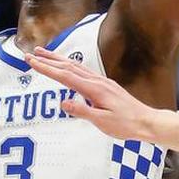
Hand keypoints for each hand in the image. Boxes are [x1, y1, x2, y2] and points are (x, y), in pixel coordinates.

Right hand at [24, 46, 157, 139]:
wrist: (147, 122)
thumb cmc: (126, 125)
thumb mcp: (103, 122)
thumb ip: (83, 112)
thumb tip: (63, 103)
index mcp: (94, 89)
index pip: (65, 76)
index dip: (47, 68)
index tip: (32, 62)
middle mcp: (97, 82)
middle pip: (68, 67)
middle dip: (48, 59)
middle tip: (31, 54)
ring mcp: (102, 82)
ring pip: (76, 67)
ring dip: (59, 60)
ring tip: (44, 54)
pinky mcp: (106, 85)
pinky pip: (84, 71)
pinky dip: (71, 65)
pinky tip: (68, 67)